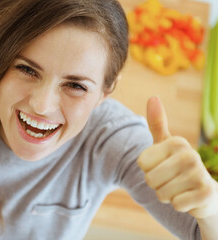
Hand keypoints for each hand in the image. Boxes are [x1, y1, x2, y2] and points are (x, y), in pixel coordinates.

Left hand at [137, 96, 217, 218]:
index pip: (142, 163)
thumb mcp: (166, 145)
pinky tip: (189, 198)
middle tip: (171, 180)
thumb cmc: (178, 166)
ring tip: (180, 188)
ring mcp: (200, 173)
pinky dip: (179, 205)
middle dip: (157, 184)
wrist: (204, 193)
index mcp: (176, 142)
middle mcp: (190, 154)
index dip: (148, 170)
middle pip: (150, 179)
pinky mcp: (206, 193)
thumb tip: (153, 97)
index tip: (162, 166)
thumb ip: (157, 123)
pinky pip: (175, 204)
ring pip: (161, 193)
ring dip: (167, 195)